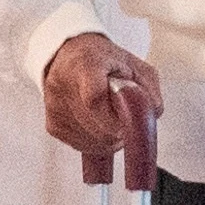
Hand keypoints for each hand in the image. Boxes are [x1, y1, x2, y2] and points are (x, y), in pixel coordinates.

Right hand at [43, 33, 164, 184]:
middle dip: (120, 130)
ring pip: (92, 141)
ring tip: (112, 118)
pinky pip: (82, 147)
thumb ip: (148, 89)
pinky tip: (99, 125)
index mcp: (85, 64)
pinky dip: (97, 142)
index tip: (127, 122)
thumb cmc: (106, 62)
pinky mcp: (52, 125)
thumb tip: (152, 116)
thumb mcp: (136, 66)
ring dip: (110, 138)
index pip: (94, 97)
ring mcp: (54, 107)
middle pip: (97, 126)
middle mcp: (63, 84)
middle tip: (126, 118)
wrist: (73, 57)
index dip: (114, 117)